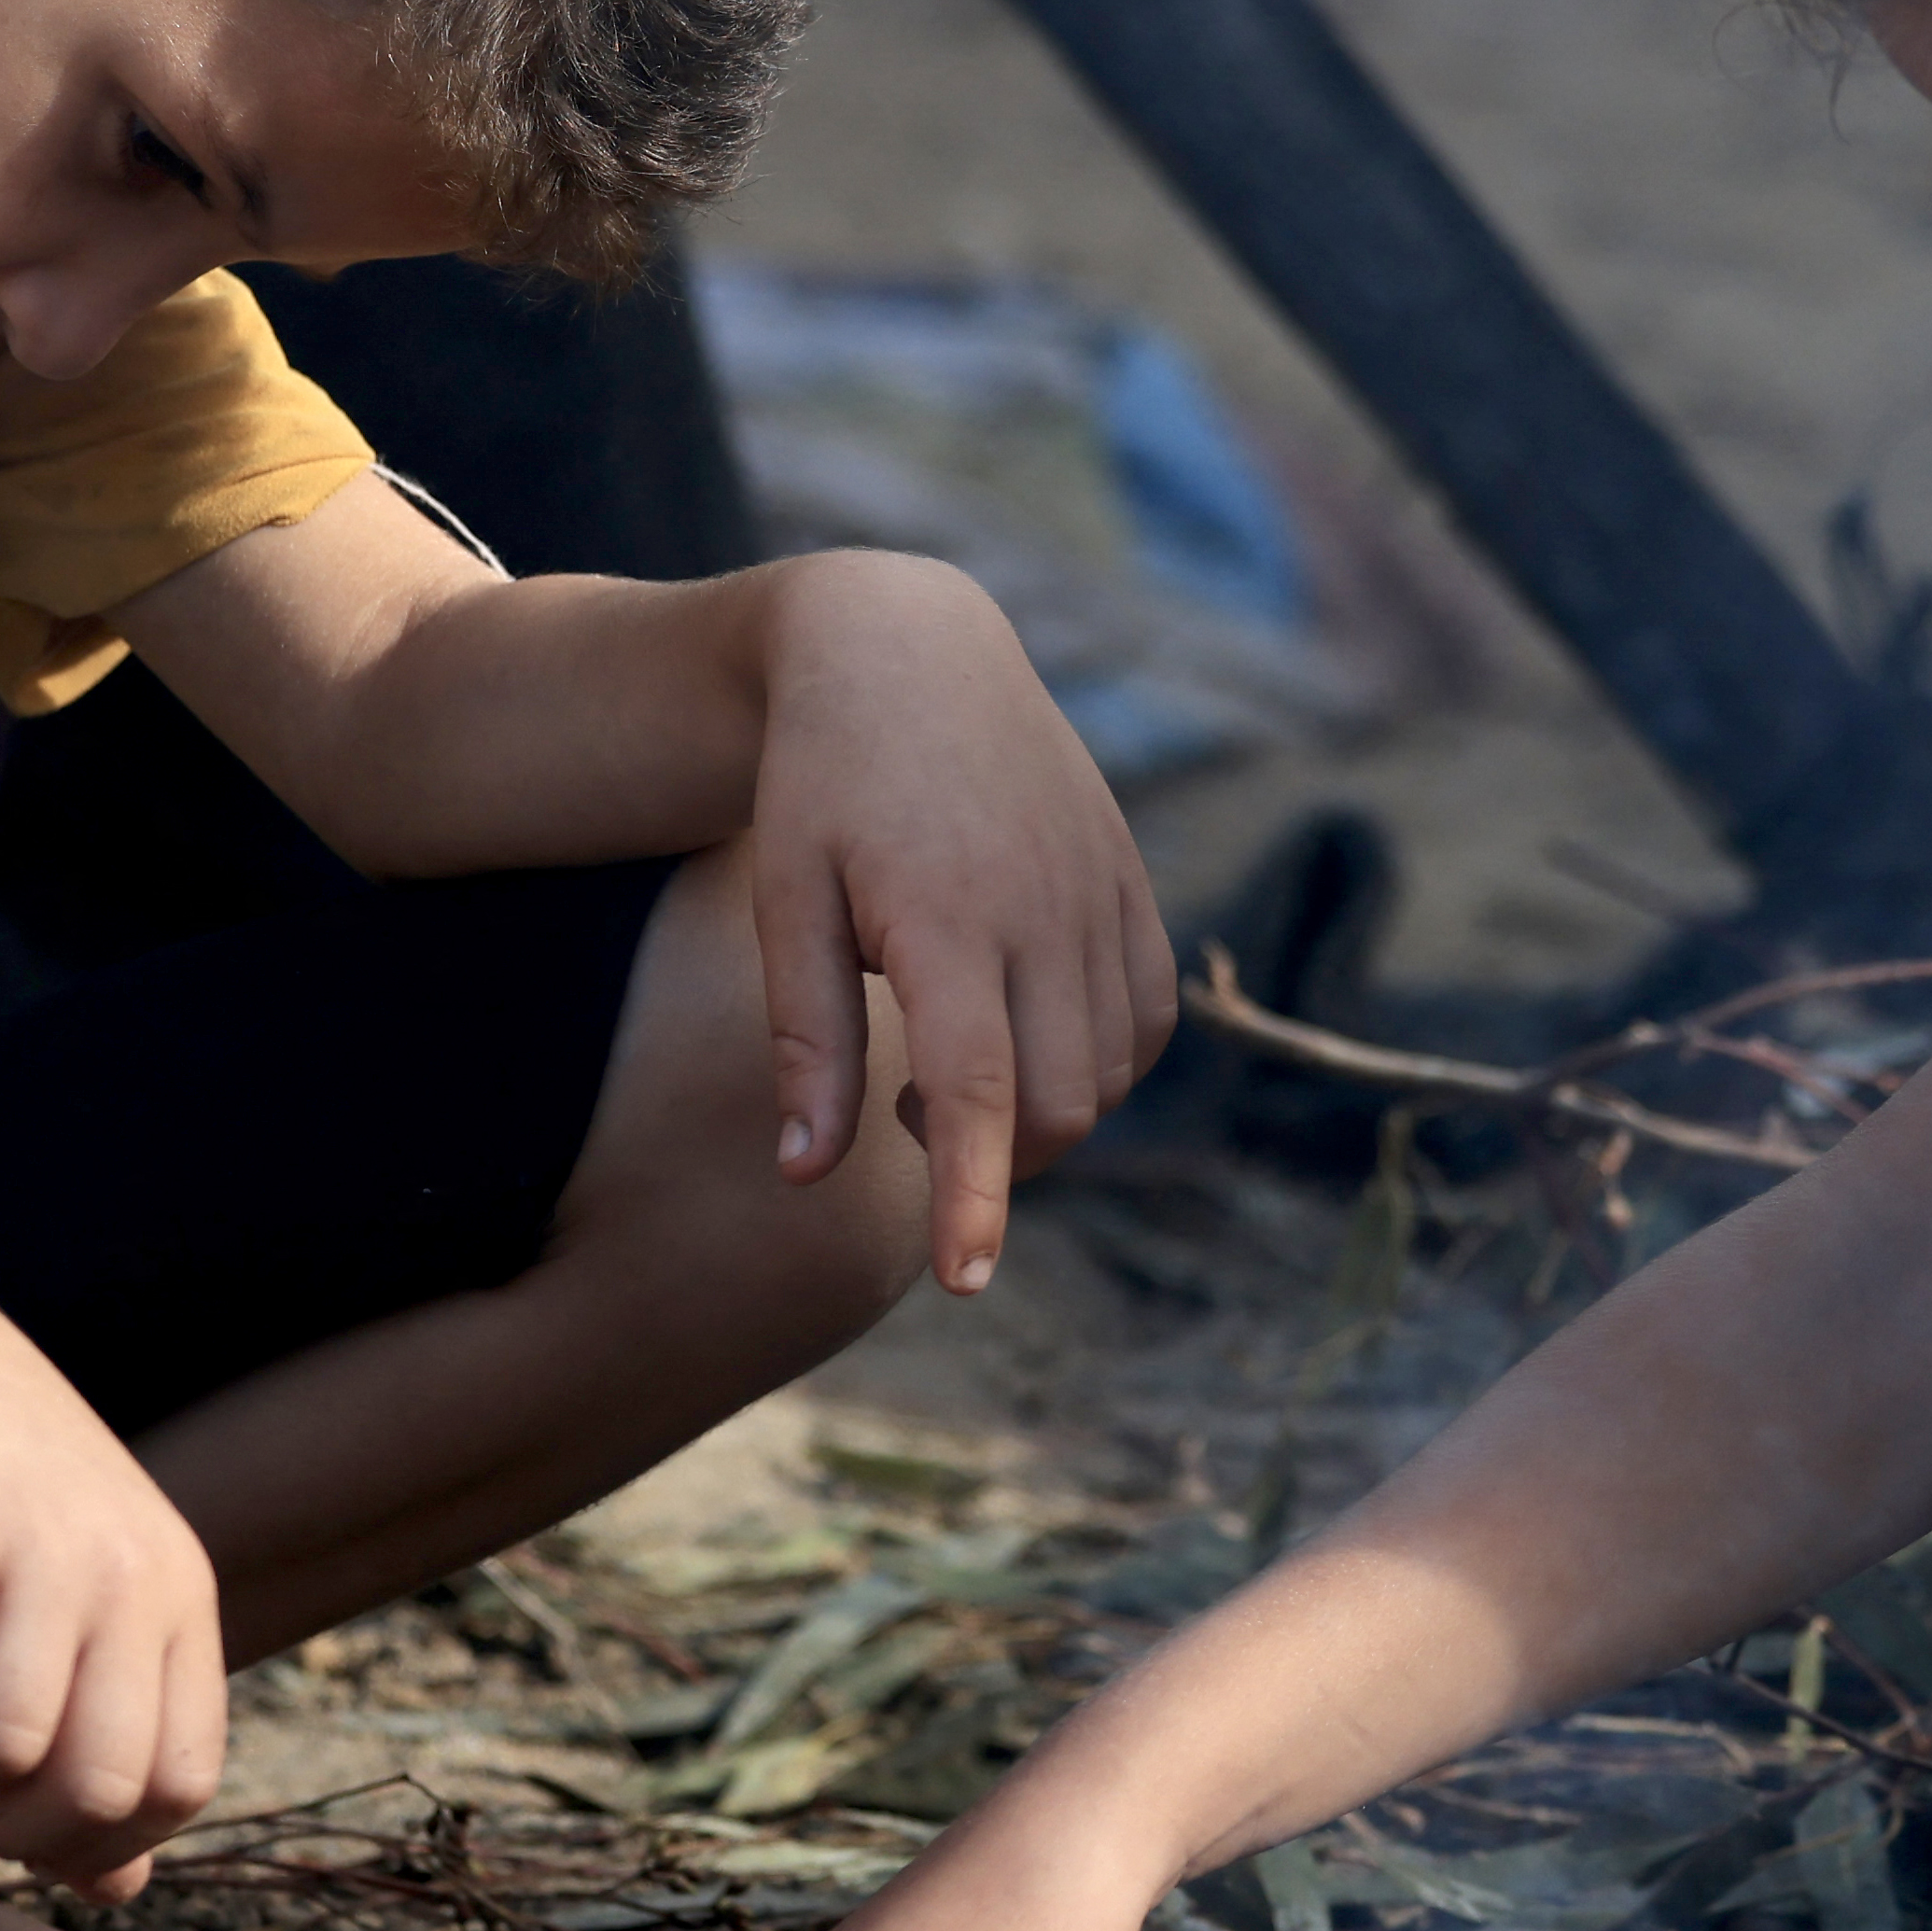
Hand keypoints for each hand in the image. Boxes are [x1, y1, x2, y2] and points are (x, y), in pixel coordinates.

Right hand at [0, 1308, 227, 1891]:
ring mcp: (44, 1553)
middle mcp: (131, 1575)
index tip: (31, 1823)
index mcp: (179, 1596)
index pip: (183, 1781)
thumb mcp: (90, 1600)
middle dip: (12, 1820)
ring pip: (0, 1752)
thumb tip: (120, 1892)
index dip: (103, 1839)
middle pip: (99, 1787)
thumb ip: (115, 1732)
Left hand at [744, 553, 1175, 1294]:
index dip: (972, 1197)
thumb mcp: (783, 899)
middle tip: (898, 1111)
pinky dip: (1101, 1059)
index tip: (965, 1281)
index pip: (976, 1092)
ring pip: (1109, 1070)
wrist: (908, 649)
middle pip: (1055, 1102)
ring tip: (951, 1061)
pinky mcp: (1132, 881)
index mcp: (945, 914)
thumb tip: (809, 1174)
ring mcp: (1101, 889)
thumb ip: (803, 1040)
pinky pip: (1149, 1015)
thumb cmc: (819, 782)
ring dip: (1042, 1110)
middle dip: (992, 1158)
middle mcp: (1042, 905)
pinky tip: (1027, 1031)